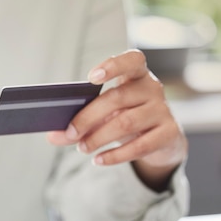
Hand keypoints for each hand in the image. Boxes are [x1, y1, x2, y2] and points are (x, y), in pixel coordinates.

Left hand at [46, 49, 187, 191]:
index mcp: (136, 74)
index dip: (113, 66)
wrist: (161, 138)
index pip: (133, 60)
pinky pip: (140, 146)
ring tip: (82, 148)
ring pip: (126, 123)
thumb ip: (79, 122)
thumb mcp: (105, 115)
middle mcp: (152, 88)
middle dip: (88, 117)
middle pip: (117, 98)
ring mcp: (163, 110)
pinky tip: (99, 160)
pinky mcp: (168, 133)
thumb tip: (52, 136)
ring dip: (98, 138)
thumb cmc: (126, 117)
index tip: (91, 77)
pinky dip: (115, 155)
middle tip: (71, 133)